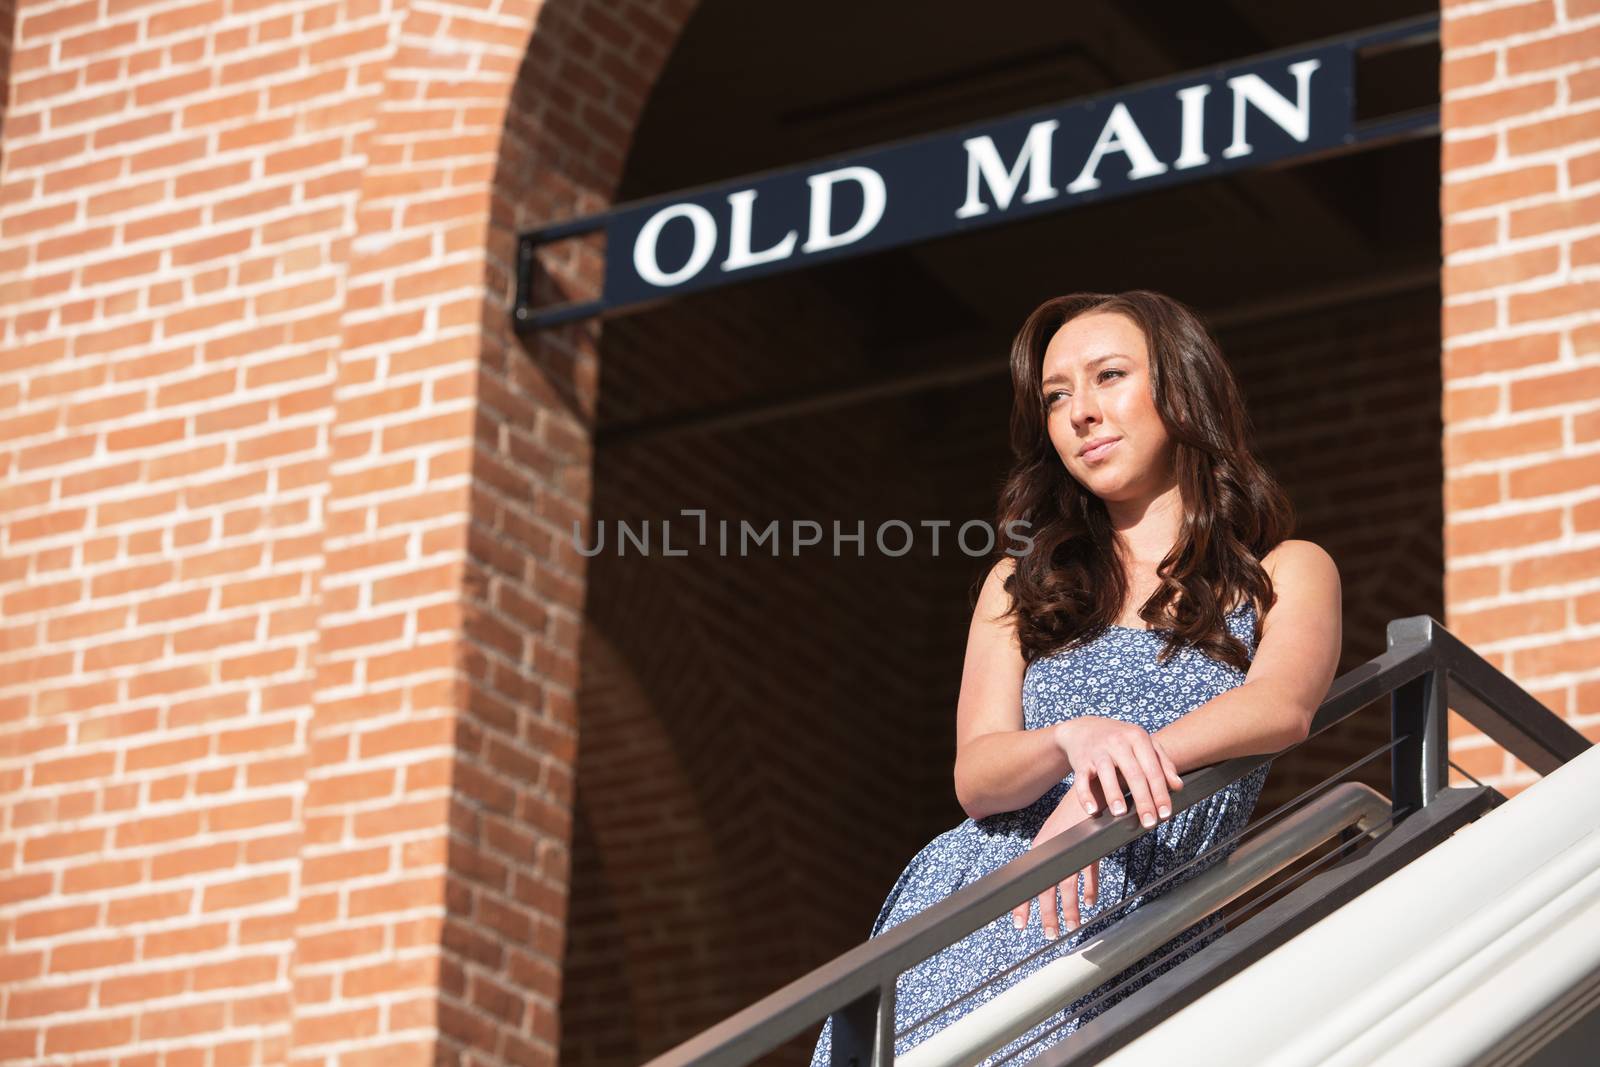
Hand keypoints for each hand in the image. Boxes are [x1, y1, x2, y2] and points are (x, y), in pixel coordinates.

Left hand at [1011, 787, 1098, 938]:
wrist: (1093, 783)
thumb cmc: (1076, 810)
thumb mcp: (1063, 834)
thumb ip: (1061, 858)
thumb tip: (1066, 885)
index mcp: (1042, 846)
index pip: (1028, 879)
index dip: (1023, 903)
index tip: (1019, 923)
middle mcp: (1053, 848)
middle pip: (1046, 887)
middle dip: (1047, 914)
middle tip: (1048, 934)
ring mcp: (1071, 847)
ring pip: (1067, 885)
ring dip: (1070, 909)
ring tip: (1071, 926)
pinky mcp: (1089, 844)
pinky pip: (1088, 872)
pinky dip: (1090, 888)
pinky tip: (1089, 902)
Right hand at [1054, 718, 1183, 828]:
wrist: (1084, 728)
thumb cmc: (1120, 740)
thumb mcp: (1143, 744)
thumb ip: (1163, 763)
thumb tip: (1177, 786)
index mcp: (1138, 738)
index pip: (1153, 769)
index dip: (1160, 793)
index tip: (1165, 814)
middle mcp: (1118, 742)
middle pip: (1133, 774)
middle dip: (1143, 800)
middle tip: (1149, 822)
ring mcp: (1098, 750)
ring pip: (1106, 773)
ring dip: (1114, 795)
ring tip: (1120, 814)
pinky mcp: (1081, 760)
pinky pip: (1081, 779)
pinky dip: (1085, 795)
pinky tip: (1092, 810)